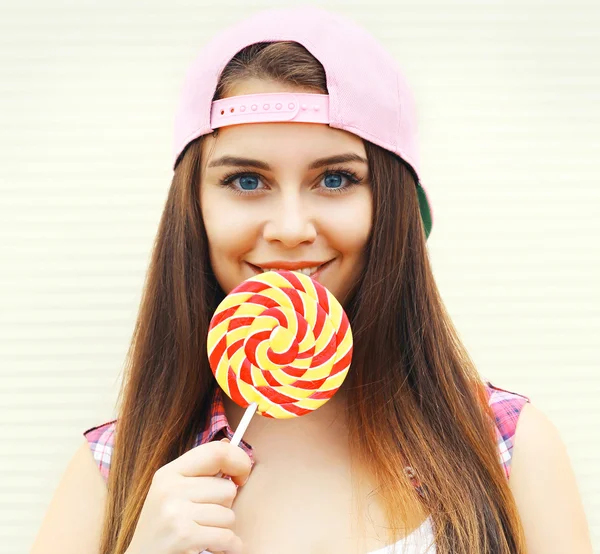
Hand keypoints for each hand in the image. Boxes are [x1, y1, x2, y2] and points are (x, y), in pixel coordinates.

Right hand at [126, 438, 250, 553]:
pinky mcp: (184, 536)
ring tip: (204, 533)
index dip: (238, 460)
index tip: (242, 476)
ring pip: (229, 514)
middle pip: (227, 488)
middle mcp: (170, 489)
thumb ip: (199, 473)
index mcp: (169, 473)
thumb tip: (232, 447)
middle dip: (224, 507)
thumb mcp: (172, 493)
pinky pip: (227, 537)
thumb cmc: (164, 528)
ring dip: (223, 529)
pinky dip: (229, 547)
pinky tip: (216, 548)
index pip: (215, 452)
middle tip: (206, 519)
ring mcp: (175, 513)